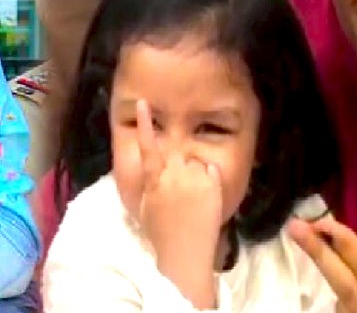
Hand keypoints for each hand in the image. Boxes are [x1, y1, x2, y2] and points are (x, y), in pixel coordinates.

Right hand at [136, 100, 221, 308]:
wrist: (185, 254)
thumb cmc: (160, 233)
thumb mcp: (143, 207)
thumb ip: (147, 183)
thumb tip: (149, 167)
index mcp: (153, 180)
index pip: (147, 147)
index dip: (144, 124)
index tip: (144, 102)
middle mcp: (173, 175)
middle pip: (175, 155)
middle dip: (176, 167)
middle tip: (177, 193)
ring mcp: (194, 178)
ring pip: (193, 163)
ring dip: (193, 174)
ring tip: (192, 200)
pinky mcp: (212, 184)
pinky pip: (210, 170)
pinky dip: (209, 180)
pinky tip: (203, 200)